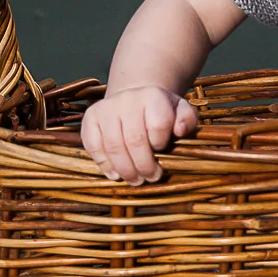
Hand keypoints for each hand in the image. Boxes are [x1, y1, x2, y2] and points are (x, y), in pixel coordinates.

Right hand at [81, 84, 199, 183]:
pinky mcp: (90, 118)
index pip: (158, 124)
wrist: (135, 98)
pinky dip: (103, 163)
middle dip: (144, 165)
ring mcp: (106, 108)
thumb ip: (187, 120)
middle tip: (151, 178)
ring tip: (135, 180)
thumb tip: (180, 131)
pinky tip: (115, 174)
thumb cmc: (161, 111)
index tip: (163, 153)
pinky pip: (93, 145)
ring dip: (125, 169)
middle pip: (134, 139)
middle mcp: (127, 99)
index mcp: (153, 96)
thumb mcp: (181, 111)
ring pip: (113, 145)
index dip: (161, 144)